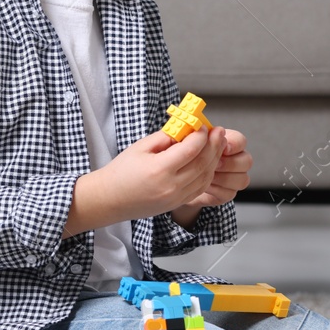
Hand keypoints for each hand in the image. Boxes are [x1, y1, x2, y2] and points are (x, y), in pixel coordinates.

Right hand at [63, 126, 221, 236]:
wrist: (110, 199)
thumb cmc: (121, 172)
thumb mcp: (140, 147)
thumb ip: (165, 137)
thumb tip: (186, 129)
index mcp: (159, 169)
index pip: (191, 149)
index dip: (201, 135)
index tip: (203, 126)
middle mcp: (171, 186)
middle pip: (203, 163)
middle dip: (214, 145)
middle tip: (219, 132)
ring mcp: (176, 198)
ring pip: (206, 177)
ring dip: (214, 160)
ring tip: (217, 145)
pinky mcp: (177, 204)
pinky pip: (200, 188)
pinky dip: (208, 174)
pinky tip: (209, 162)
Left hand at [183, 127, 250, 207]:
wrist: (178, 176)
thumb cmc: (183, 156)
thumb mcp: (184, 142)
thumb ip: (191, 135)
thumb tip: (193, 129)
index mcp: (228, 143)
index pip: (241, 141)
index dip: (234, 144)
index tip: (223, 147)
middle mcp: (235, 160)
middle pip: (247, 161)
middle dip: (230, 163)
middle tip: (215, 164)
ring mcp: (234, 178)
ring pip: (242, 179)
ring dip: (223, 178)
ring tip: (205, 176)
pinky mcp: (227, 193)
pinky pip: (230, 193)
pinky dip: (217, 190)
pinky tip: (204, 187)